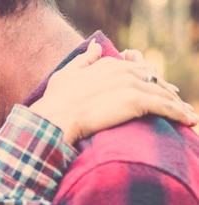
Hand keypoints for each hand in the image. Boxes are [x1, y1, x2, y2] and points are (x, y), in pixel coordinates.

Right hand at [29, 40, 198, 145]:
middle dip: (167, 91)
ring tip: (189, 116)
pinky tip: (189, 121)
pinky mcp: (136, 102)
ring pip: (162, 93)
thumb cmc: (56, 100)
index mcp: (108, 64)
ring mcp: (131, 85)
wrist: (56, 117)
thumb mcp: (67, 73)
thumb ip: (84, 60)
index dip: (149, 79)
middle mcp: (123, 71)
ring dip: (178, 105)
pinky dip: (179, 114)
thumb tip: (97, 47)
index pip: (137, 69)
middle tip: (177, 103)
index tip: (156, 87)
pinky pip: (165, 107)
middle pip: (153, 79)